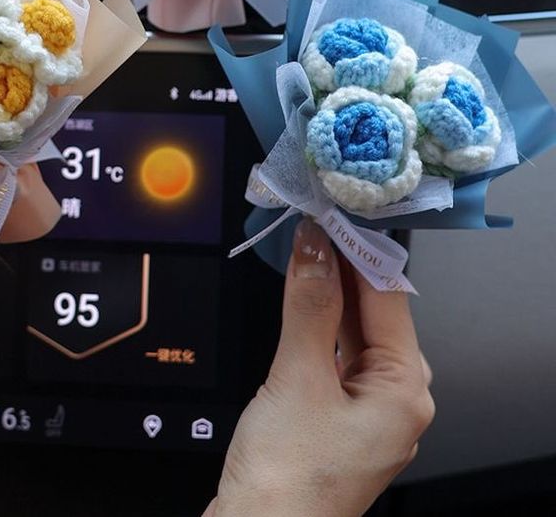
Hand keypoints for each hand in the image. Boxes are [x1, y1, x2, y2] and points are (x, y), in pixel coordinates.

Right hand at [206, 218, 434, 516]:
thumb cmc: (287, 482)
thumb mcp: (299, 377)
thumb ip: (309, 304)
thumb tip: (314, 247)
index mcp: (405, 390)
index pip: (388, 295)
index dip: (360, 247)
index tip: (335, 210)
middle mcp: (394, 399)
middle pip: (372, 311)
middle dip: (341, 265)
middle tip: (312, 220)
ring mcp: (364, 409)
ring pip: (351, 331)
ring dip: (327, 291)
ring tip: (302, 246)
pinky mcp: (334, 417)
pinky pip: (333, 354)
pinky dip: (315, 322)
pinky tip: (299, 296)